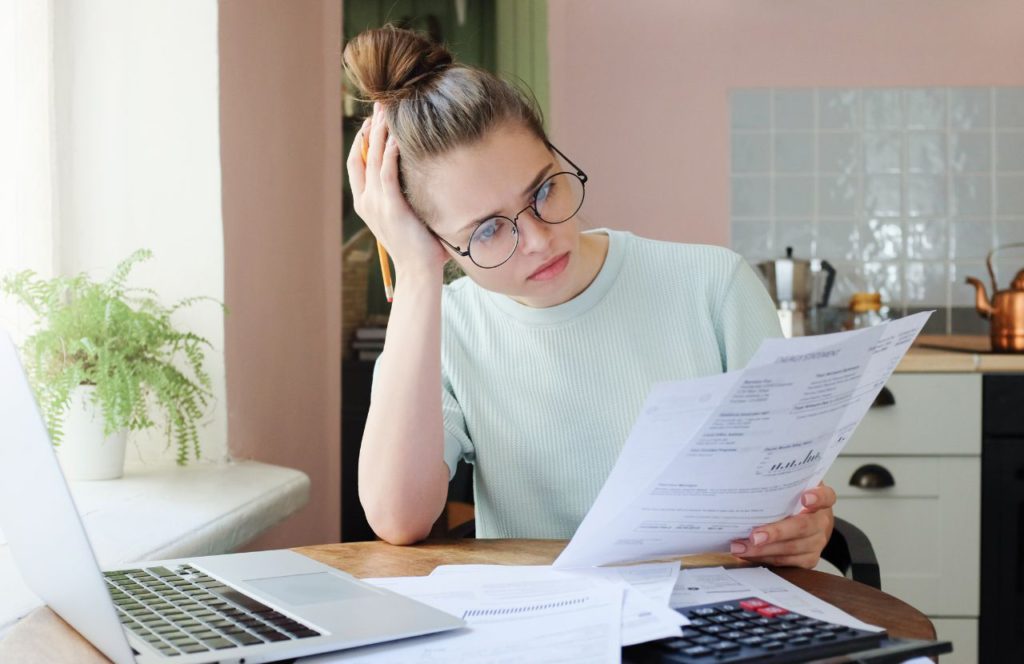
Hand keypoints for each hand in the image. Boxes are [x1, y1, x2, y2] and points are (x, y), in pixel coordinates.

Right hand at [346, 102, 447, 274]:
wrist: (418, 271)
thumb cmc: (419, 247)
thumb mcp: (407, 216)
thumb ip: (406, 196)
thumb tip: (421, 177)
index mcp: (366, 203)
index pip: (357, 164)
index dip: (362, 141)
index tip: (373, 122)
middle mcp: (366, 201)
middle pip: (362, 156)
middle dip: (370, 129)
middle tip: (380, 105)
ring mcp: (376, 204)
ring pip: (373, 160)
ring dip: (380, 134)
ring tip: (388, 112)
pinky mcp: (391, 207)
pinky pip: (387, 174)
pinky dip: (390, 154)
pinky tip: (397, 139)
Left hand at [728, 483, 835, 568]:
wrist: (813, 525)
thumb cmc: (796, 504)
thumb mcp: (794, 490)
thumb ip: (781, 485)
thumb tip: (750, 480)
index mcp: (821, 501)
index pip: (826, 496)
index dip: (817, 497)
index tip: (805, 498)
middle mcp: (821, 522)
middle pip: (802, 527)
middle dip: (775, 533)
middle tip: (754, 536)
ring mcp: (817, 543)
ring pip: (790, 549)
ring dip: (762, 550)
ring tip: (740, 547)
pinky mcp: (809, 559)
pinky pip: (785, 561)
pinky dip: (764, 559)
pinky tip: (748, 554)